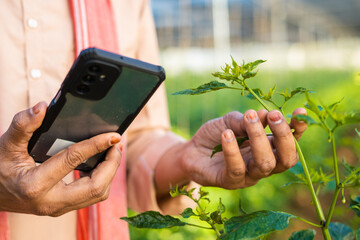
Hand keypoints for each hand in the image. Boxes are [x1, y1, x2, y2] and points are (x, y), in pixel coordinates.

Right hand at [0, 102, 121, 215]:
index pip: (74, 161)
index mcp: (35, 185)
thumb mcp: (6, 144)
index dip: (96, 145)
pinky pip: (91, 197)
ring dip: (110, 173)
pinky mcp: (63, 207)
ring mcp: (58, 208)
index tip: (113, 135)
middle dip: (112, 165)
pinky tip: (102, 164)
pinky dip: (102, 180)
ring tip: (112, 152)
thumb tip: (42, 108)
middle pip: (96, 187)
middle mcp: (50, 201)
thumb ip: (23, 125)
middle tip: (116, 145)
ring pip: (97, 195)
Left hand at [180, 108, 306, 188]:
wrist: (192, 150)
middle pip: (286, 158)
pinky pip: (236, 168)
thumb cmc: (217, 134)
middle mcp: (264, 164)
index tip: (300, 112)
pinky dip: (232, 149)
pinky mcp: (230, 181)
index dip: (298, 129)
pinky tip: (226, 133)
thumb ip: (247, 119)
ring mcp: (249, 175)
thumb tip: (264, 115)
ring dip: (259, 138)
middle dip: (283, 135)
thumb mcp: (232, 120)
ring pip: (265, 164)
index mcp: (270, 148)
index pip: (291, 142)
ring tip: (248, 117)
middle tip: (273, 115)